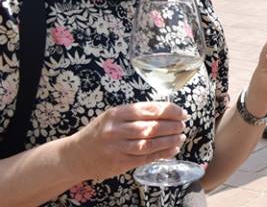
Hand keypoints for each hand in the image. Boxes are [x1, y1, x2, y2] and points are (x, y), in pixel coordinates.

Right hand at [63, 102, 186, 181]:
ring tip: (182, 136)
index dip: (169, 111)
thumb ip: (136, 113)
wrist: (75, 155)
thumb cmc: (100, 132)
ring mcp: (117, 148)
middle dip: (172, 126)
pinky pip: (145, 158)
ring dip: (170, 140)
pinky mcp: (119, 163)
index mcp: (117, 113)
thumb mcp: (113, 116)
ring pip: (150, 143)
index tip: (181, 112)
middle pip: (151, 127)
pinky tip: (173, 150)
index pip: (149, 109)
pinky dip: (162, 154)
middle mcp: (116, 130)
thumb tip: (167, 112)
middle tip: (184, 124)